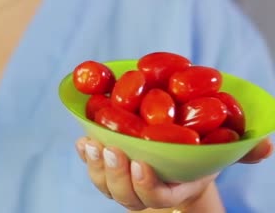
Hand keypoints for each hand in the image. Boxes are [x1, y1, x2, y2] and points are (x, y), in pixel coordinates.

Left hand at [75, 137, 272, 210]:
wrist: (174, 151)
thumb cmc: (197, 153)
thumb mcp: (219, 150)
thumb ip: (239, 150)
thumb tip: (266, 145)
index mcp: (172, 190)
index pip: (158, 197)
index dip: (148, 186)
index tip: (141, 164)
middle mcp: (144, 191)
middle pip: (126, 194)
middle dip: (117, 174)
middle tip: (114, 149)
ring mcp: (121, 181)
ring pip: (105, 183)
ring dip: (97, 166)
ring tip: (94, 144)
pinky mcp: (105, 165)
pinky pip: (92, 166)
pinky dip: (86, 155)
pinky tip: (83, 142)